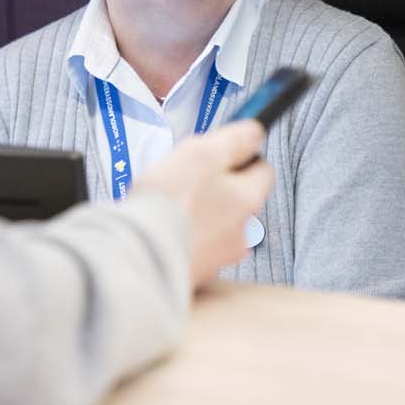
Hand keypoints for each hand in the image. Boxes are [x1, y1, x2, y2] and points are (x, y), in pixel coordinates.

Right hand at [131, 119, 273, 285]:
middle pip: (239, 198)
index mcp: (248, 199)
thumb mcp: (202, 154)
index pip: (264, 169)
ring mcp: (222, 256)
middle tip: (185, 179)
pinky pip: (199, 245)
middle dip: (218, 186)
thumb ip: (235, 139)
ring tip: (170, 206)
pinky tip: (165, 229)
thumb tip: (256, 132)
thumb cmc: (170, 201)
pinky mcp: (199, 272)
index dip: (241, 156)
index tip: (216, 155)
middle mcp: (243, 231)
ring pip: (219, 223)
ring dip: (202, 213)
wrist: (141, 254)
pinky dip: (187, 236)